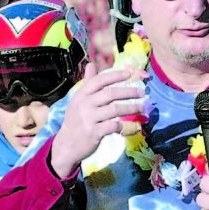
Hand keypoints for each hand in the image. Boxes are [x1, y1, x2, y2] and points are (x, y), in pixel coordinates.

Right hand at [51, 61, 146, 176]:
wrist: (66, 145)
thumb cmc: (76, 121)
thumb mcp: (78, 100)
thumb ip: (87, 83)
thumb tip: (91, 64)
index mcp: (81, 94)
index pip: (100, 80)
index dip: (116, 75)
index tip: (130, 74)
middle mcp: (84, 104)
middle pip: (110, 93)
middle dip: (129, 92)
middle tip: (142, 92)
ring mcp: (89, 119)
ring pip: (115, 109)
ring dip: (131, 108)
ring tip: (142, 108)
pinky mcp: (94, 133)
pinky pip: (113, 125)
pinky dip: (122, 125)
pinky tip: (126, 125)